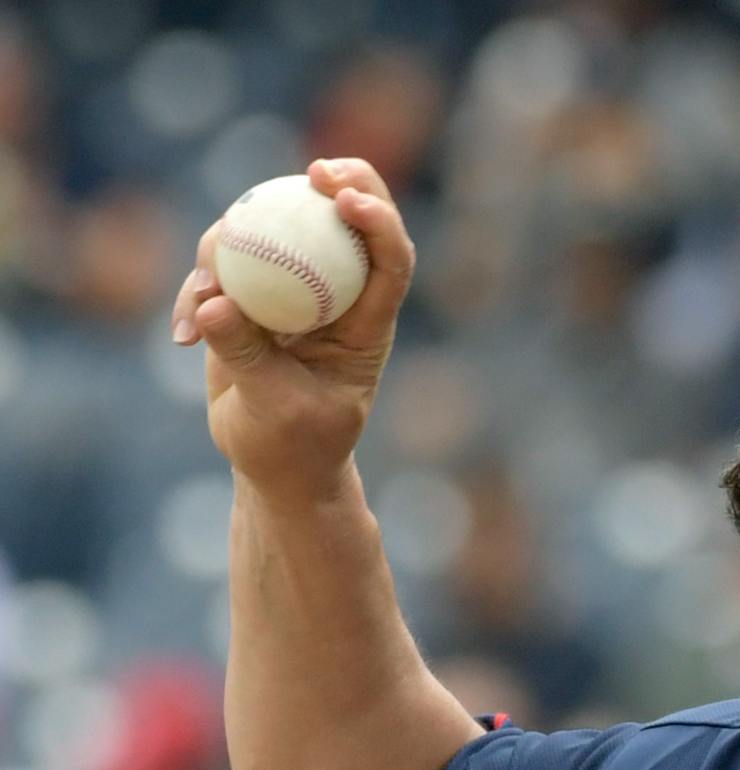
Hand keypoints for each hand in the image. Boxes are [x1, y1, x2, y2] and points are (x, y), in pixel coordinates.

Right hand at [172, 158, 415, 502]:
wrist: (274, 465)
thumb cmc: (294, 446)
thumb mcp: (276, 409)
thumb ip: (248, 356)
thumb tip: (214, 304)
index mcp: (366, 326)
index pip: (389, 264)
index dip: (379, 223)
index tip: (349, 198)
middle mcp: (335, 298)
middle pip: (344, 222)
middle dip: (339, 184)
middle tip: (313, 170)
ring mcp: (291, 290)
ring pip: (271, 232)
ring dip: (231, 250)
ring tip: (204, 304)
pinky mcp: (248, 294)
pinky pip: (221, 267)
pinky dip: (197, 290)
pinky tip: (184, 336)